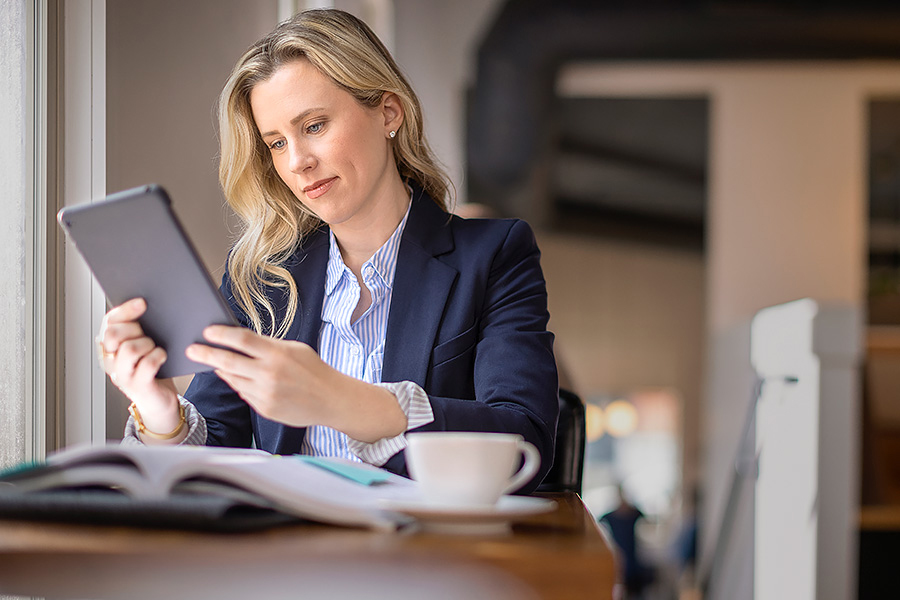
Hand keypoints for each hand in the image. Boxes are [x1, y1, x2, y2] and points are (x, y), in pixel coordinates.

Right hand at [97, 298, 180, 436]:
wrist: (158, 400)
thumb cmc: (151, 369)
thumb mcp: (141, 345)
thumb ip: (138, 328)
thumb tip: (145, 305)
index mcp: (109, 347)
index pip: (108, 322)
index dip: (124, 310)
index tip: (142, 302)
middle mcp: (111, 361)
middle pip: (114, 334)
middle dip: (135, 329)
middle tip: (148, 334)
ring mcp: (122, 375)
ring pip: (129, 349)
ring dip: (147, 344)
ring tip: (154, 348)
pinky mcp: (138, 386)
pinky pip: (147, 364)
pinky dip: (158, 356)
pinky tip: (162, 356)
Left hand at [186, 326, 405, 441]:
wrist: (332, 400)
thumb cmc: (314, 370)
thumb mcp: (294, 349)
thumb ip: (267, 346)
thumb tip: (239, 341)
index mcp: (277, 354)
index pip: (241, 339)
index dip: (220, 334)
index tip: (206, 331)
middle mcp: (269, 374)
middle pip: (228, 361)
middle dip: (206, 354)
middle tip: (191, 349)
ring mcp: (265, 394)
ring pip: (233, 379)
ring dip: (222, 370)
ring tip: (215, 362)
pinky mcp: (265, 409)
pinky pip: (243, 393)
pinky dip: (239, 384)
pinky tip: (241, 378)